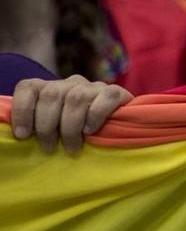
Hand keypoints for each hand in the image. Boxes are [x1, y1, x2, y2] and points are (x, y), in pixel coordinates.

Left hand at [9, 77, 132, 153]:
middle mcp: (70, 83)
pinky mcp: (115, 92)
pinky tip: (90, 131)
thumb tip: (20, 135)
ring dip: (71, 127)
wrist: (120, 130)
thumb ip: (37, 125)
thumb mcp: (52, 130)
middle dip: (47, 125)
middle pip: (51, 94)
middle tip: (49, 147)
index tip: (23, 135)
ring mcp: (93, 86)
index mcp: (50, 89)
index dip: (22, 110)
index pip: (29, 87)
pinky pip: (104, 98)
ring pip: (76, 98)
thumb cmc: (76, 136)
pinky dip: (95, 117)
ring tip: (71, 147)